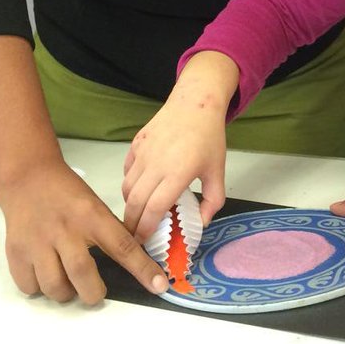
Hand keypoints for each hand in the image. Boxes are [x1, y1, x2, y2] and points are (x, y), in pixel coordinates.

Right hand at [0, 159, 168, 304]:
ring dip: (66, 294)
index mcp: (91, 215)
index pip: (123, 246)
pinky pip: (30, 286)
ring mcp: (38, 241)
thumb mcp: (95, 205)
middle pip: (83, 274)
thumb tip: (133, 263)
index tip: (159, 286)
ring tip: (69, 284)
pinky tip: (45, 274)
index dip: (143, 269)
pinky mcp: (15, 251)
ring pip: (54, 286)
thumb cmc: (67, 194)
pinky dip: (40, 288)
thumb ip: (109, 233)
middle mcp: (65, 229)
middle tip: (96, 292)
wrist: (27, 177)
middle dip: (94, 293)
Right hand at [122, 52, 235, 240]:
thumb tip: (201, 223)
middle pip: (134, 202)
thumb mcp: (218, 171)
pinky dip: (128, 184)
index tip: (143, 241)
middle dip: (131, 223)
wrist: (195, 102)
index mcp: (177, 173)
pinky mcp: (136, 143)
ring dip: (129, 205)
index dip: (146, 228)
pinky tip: (138, 189)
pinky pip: (126, 170)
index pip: (154, 208)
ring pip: (127, 187)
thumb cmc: (209, 138)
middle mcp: (155, 164)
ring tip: (137, 215)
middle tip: (134, 235)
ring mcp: (143, 153)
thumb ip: (213, 200)